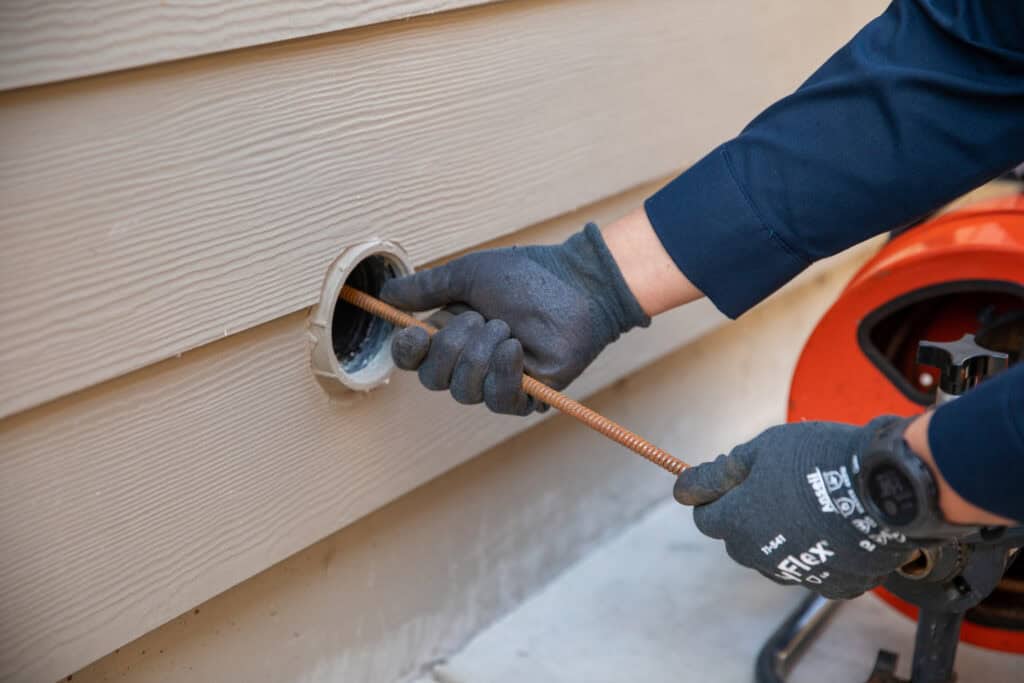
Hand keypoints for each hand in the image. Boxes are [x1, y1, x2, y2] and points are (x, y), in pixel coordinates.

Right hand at [380, 224, 648, 414]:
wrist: (575, 283)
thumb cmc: (525, 276)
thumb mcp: (467, 275)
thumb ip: (426, 288)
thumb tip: (385, 296)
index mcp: (450, 335)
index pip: (413, 360)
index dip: (406, 351)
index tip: (414, 332)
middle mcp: (469, 362)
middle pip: (434, 378)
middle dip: (452, 345)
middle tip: (480, 317)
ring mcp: (498, 382)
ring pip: (464, 390)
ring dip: (481, 354)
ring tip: (505, 327)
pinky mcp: (527, 397)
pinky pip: (498, 400)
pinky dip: (503, 372)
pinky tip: (516, 346)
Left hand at [674, 418, 917, 598]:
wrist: (888, 485)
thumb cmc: (820, 459)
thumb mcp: (762, 449)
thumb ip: (721, 472)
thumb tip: (686, 488)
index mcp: (737, 523)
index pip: (706, 518)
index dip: (716, 496)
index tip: (734, 480)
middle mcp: (761, 556)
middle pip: (737, 539)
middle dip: (746, 516)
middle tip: (777, 485)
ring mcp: (798, 573)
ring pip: (773, 556)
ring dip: (780, 534)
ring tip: (811, 502)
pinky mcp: (833, 584)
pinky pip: (813, 568)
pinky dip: (817, 550)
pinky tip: (833, 526)